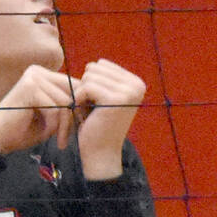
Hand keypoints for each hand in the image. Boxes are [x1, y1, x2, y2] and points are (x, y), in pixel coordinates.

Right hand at [0, 65, 75, 153]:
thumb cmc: (24, 130)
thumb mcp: (53, 116)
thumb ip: (69, 105)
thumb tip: (96, 99)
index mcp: (42, 74)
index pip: (75, 85)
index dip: (81, 107)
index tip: (81, 127)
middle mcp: (37, 71)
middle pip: (73, 92)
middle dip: (75, 116)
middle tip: (71, 136)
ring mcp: (32, 77)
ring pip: (66, 102)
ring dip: (66, 124)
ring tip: (61, 140)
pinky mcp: (29, 88)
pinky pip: (55, 108)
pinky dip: (55, 125)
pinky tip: (50, 137)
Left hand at [73, 58, 145, 180]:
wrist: (101, 153)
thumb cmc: (98, 124)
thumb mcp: (105, 97)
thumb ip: (105, 78)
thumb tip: (94, 63)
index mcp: (137, 82)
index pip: (102, 64)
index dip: (91, 83)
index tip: (97, 103)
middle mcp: (137, 85)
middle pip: (95, 68)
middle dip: (86, 87)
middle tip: (91, 108)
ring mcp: (129, 91)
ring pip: (89, 76)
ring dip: (82, 94)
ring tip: (88, 111)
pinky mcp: (116, 99)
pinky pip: (86, 87)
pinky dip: (79, 100)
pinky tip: (84, 114)